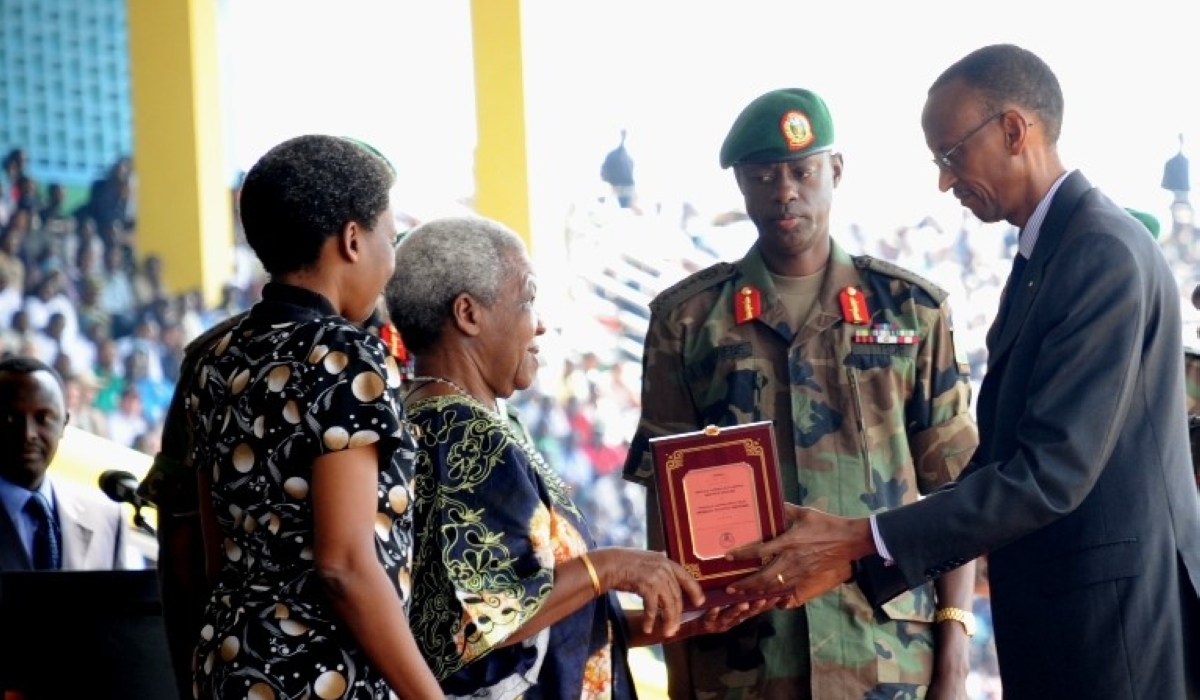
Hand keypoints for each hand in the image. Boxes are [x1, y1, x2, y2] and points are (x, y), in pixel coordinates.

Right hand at [592, 548, 705, 636]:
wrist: (608, 564)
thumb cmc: (623, 563)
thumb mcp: (645, 559)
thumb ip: (657, 565)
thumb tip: (665, 564)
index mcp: (665, 561)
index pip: (686, 577)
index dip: (695, 590)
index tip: (699, 602)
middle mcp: (664, 568)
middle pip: (677, 596)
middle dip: (676, 615)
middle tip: (674, 628)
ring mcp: (657, 577)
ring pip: (669, 604)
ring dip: (668, 621)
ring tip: (666, 632)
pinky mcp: (647, 586)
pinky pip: (653, 608)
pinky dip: (650, 619)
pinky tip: (647, 628)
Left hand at [675, 596, 780, 638]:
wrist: (688, 622)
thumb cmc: (709, 607)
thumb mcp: (726, 599)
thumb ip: (739, 591)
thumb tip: (752, 575)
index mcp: (739, 613)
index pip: (757, 607)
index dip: (769, 602)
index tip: (780, 594)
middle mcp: (733, 619)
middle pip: (748, 613)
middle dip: (756, 606)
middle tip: (765, 598)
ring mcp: (720, 623)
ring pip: (731, 616)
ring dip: (738, 609)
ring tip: (744, 603)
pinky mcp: (707, 625)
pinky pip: (710, 618)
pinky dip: (714, 612)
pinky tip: (715, 606)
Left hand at [722, 504, 873, 606]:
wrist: (850, 540)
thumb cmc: (827, 524)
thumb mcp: (805, 513)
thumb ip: (786, 509)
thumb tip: (773, 502)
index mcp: (789, 542)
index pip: (760, 551)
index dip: (742, 555)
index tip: (727, 558)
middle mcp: (792, 560)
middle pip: (764, 577)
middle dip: (746, 585)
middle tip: (730, 588)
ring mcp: (800, 571)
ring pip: (774, 587)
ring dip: (757, 592)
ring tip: (742, 595)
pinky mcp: (807, 578)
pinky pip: (787, 589)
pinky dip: (774, 594)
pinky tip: (764, 596)